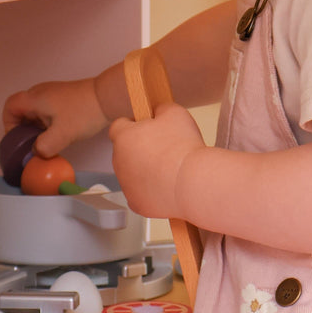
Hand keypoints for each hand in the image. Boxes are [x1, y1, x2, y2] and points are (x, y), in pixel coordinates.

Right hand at [3, 78, 108, 157]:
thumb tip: (36, 153)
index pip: (10, 106)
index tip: (17, 138)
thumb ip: (44, 147)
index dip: (8, 123)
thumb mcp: (62, 135)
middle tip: (32, 145)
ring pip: (35, 112)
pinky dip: (47, 123)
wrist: (108, 97)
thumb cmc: (85, 111)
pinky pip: (47, 111)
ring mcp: (53, 94)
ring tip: (46, 142)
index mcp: (35, 98)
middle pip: (22, 110)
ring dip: (37, 127)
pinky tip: (58, 135)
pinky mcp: (64, 98)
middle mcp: (41, 93)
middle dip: (24, 129)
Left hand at [108, 103, 205, 218]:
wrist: (193, 182)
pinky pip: (141, 194)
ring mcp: (126, 186)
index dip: (133, 124)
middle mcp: (119, 162)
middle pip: (125, 151)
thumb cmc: (183, 147)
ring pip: (133, 174)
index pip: (118, 126)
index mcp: (123, 137)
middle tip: (164, 148)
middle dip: (140, 148)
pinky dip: (151, 191)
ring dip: (145, 170)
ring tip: (170, 167)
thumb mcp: (174, 112)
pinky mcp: (137, 204)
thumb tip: (157, 111)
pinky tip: (167, 185)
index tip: (147, 127)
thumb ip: (159, 108)